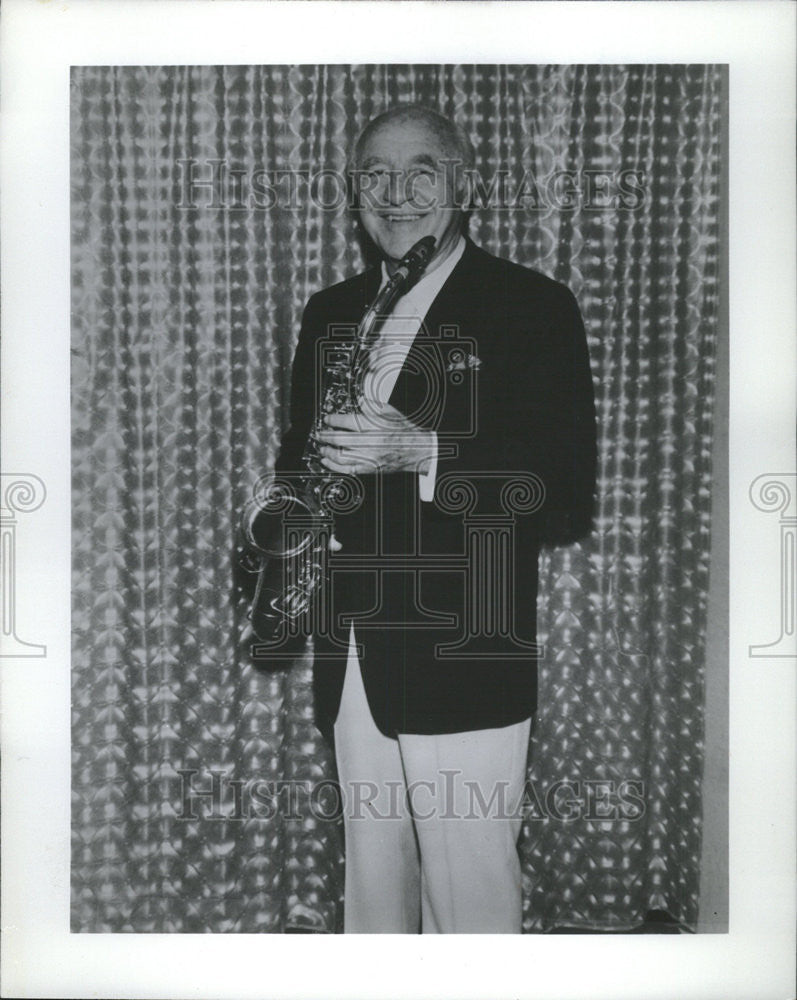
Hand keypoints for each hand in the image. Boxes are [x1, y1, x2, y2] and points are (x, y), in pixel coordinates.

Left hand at [314, 402, 433, 475]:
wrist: (416, 449)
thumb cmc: (403, 430)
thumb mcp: (389, 411)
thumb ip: (371, 405)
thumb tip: (359, 400)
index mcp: (373, 425)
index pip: (346, 421)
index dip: (332, 420)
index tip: (327, 419)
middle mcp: (369, 442)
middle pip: (339, 439)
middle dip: (324, 436)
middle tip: (318, 434)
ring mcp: (369, 456)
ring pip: (340, 455)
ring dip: (327, 451)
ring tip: (321, 447)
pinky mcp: (369, 468)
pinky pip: (347, 469)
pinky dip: (334, 466)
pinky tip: (326, 461)